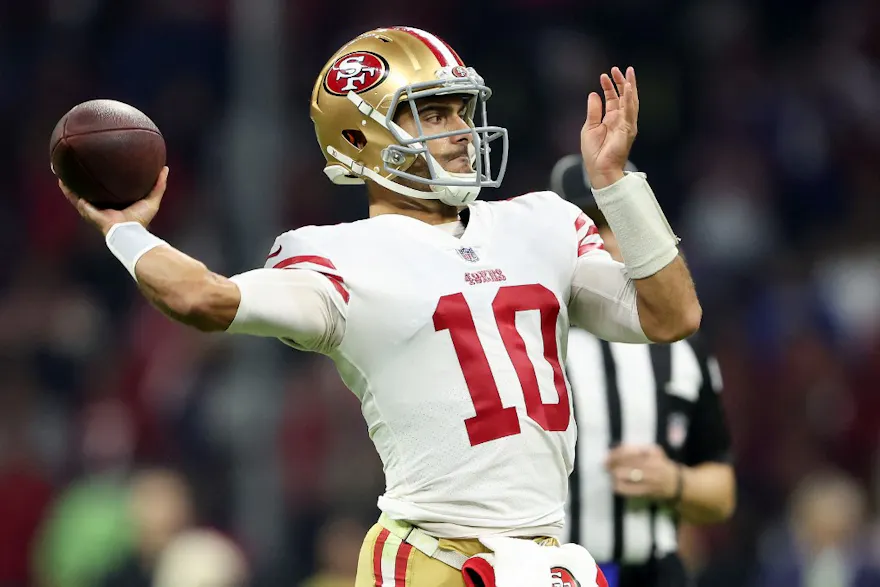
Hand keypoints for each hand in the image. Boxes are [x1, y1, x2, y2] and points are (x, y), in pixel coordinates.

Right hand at [59, 167, 168, 235]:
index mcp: (116, 203)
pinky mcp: (86, 210)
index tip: (102, 165)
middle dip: (85, 178)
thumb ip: (158, 184)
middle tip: (80, 163)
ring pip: (79, 192)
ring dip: (71, 181)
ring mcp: (92, 208)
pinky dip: (67, 189)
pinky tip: (61, 179)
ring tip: (63, 168)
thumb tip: (165, 168)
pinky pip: (74, 198)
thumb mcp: (152, 199)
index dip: (105, 179)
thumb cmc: (141, 220)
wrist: (128, 233)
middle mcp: (102, 205)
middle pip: (91, 189)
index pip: (109, 189)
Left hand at [581, 66, 638, 189]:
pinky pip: (630, 111)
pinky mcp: (628, 129)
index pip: (612, 99)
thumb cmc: (594, 153)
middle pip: (624, 97)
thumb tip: (593, 94)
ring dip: (629, 87)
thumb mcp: (589, 128)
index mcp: (611, 119)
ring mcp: (626, 124)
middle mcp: (620, 120)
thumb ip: (593, 111)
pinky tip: (628, 88)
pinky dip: (629, 99)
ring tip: (627, 73)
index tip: (603, 75)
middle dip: (621, 82)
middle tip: (618, 69)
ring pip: (630, 101)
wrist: (599, 169)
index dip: (609, 87)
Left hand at [605, 444, 678, 500]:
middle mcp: (650, 465)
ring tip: (610, 473)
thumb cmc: (661, 464)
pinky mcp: (646, 492)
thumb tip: (616, 448)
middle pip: (624, 464)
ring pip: (624, 477)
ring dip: (614, 475)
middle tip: (605, 465)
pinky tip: (615, 484)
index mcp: (651, 453)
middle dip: (612, 465)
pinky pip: (628, 490)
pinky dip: (618, 487)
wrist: (677, 483)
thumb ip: (637, 448)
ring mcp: (649, 479)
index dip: (615, 454)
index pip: (628, 452)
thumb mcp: (654, 451)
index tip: (608, 455)